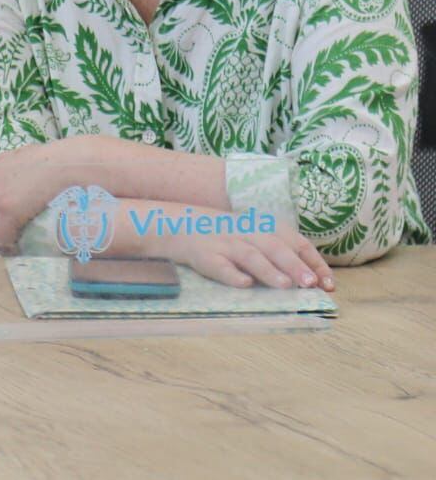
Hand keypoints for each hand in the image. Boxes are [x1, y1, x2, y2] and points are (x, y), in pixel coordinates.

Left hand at [0, 142, 86, 252]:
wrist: (65, 164)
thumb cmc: (50, 160)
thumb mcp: (20, 157)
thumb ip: (6, 168)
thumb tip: (8, 181)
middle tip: (6, 240)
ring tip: (13, 247)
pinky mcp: (8, 209)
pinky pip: (0, 237)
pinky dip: (7, 247)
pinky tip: (18, 250)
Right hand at [159, 219, 335, 291]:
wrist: (181, 224)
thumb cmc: (228, 236)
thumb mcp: (256, 236)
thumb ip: (282, 254)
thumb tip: (315, 279)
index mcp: (264, 228)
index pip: (295, 242)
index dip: (312, 261)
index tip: (328, 284)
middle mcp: (247, 233)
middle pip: (274, 246)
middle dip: (293, 265)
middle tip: (310, 284)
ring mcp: (225, 243)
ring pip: (249, 255)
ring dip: (268, 270)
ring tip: (284, 285)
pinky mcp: (205, 256)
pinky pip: (219, 265)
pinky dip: (232, 274)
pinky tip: (244, 284)